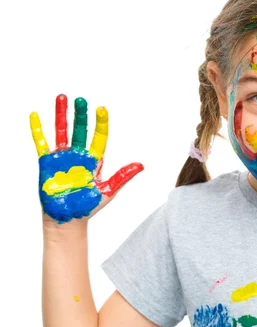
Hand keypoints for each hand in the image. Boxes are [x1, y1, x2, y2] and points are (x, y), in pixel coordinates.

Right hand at [31, 94, 143, 225]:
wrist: (67, 219)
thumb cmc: (88, 206)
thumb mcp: (108, 190)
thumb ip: (122, 176)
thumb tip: (141, 165)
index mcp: (94, 160)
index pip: (99, 137)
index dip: (100, 123)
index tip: (102, 109)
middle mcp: (78, 155)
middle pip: (80, 130)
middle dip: (81, 115)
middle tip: (81, 99)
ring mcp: (62, 157)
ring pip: (61, 131)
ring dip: (61, 115)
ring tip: (61, 97)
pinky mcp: (47, 162)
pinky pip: (41, 142)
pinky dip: (38, 129)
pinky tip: (35, 115)